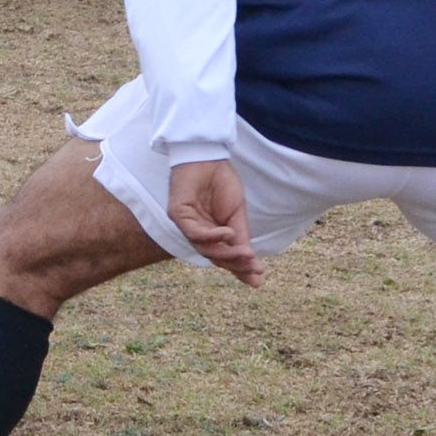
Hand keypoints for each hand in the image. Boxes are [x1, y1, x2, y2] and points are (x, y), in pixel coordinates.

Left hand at [168, 159, 263, 286]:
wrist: (208, 157)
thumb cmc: (221, 183)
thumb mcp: (237, 214)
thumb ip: (241, 238)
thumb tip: (254, 263)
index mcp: (212, 234)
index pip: (225, 257)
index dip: (240, 268)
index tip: (258, 279)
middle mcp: (198, 233)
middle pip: (215, 257)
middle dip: (235, 264)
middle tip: (253, 267)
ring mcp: (187, 225)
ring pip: (205, 249)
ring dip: (226, 253)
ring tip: (246, 253)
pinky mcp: (177, 215)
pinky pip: (193, 233)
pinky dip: (211, 236)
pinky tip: (227, 233)